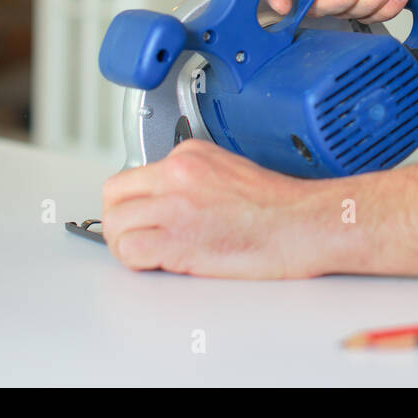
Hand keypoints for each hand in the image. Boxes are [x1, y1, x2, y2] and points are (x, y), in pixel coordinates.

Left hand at [101, 139, 337, 277]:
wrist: (303, 225)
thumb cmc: (279, 209)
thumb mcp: (228, 172)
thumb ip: (192, 180)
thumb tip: (166, 202)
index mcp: (189, 154)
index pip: (134, 175)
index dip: (136, 203)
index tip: (147, 217)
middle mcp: (177, 172)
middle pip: (114, 195)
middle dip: (119, 220)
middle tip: (136, 237)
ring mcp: (175, 203)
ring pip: (115, 224)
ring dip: (126, 244)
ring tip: (148, 254)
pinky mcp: (176, 237)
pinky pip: (129, 250)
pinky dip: (136, 261)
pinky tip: (157, 263)